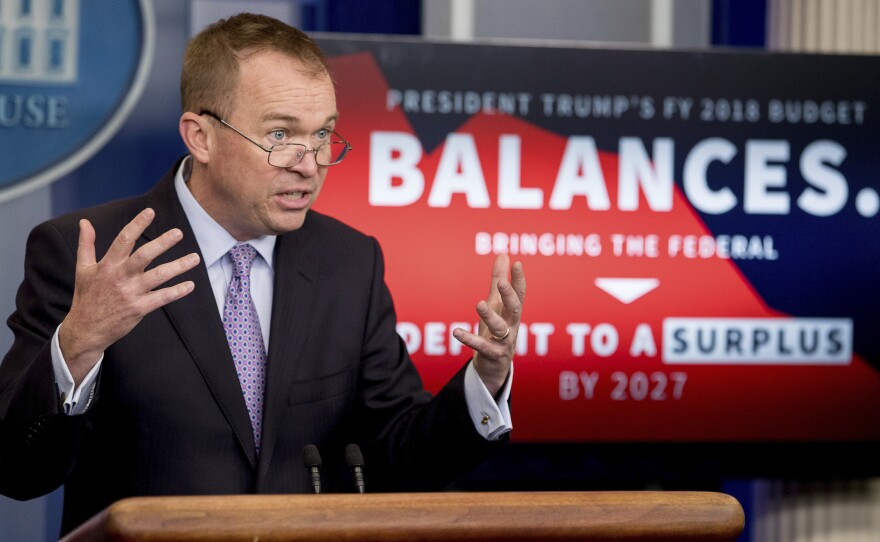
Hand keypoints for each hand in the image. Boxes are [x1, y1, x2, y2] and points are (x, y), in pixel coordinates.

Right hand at [58, 208, 199, 385]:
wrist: (85, 330)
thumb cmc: (86, 297)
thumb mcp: (83, 269)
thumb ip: (86, 244)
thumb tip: (85, 222)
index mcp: (107, 265)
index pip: (123, 240)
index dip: (137, 225)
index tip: (150, 212)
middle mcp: (119, 277)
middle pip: (144, 256)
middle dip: (162, 243)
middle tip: (179, 232)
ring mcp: (130, 293)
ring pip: (158, 276)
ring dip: (178, 266)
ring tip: (195, 258)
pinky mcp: (138, 309)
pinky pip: (161, 298)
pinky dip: (177, 291)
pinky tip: (190, 284)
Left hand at [453, 255, 525, 395]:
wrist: (494, 366)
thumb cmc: (496, 331)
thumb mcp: (496, 305)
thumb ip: (499, 280)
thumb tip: (504, 255)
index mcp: (512, 312)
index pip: (520, 294)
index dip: (519, 280)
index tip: (517, 264)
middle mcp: (512, 325)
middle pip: (515, 309)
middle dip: (509, 296)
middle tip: (502, 283)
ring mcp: (504, 341)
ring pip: (500, 328)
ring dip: (490, 316)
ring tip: (479, 304)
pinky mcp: (492, 354)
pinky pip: (481, 346)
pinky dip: (469, 339)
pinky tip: (456, 332)